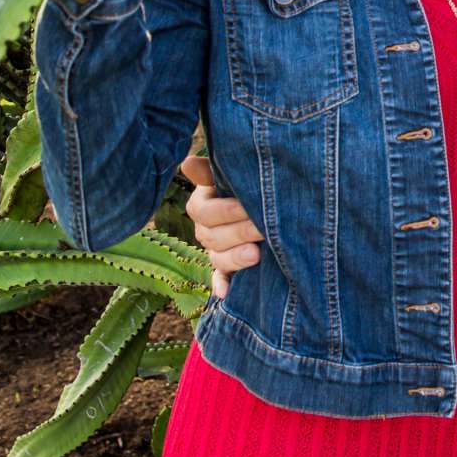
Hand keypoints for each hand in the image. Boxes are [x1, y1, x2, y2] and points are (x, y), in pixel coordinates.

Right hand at [179, 153, 263, 300]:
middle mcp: (205, 230)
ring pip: (217, 258)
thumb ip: (211, 171)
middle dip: (239, 232)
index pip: (204, 211)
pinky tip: (224, 293)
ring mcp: (215, 251)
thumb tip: (187, 163)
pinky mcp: (227, 269)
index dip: (225, 210)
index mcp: (202, 205)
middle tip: (263, 229)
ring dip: (235, 258)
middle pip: (213, 236)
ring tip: (256, 255)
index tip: (247, 206)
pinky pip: (220, 279)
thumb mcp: (230, 176)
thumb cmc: (248, 183)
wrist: (269, 202)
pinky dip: (221, 286)